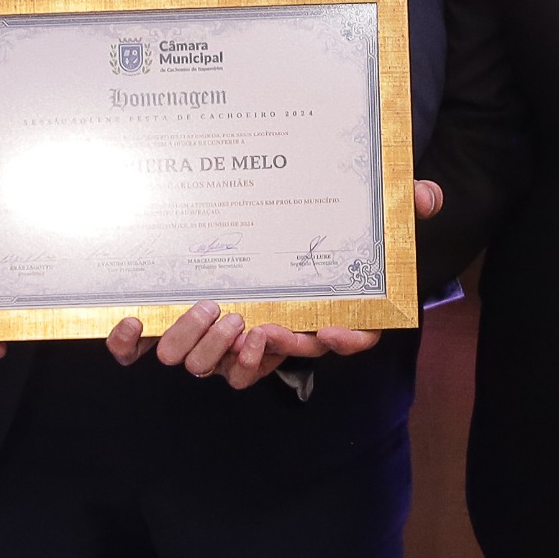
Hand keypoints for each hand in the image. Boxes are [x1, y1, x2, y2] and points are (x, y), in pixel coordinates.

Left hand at [107, 183, 441, 378]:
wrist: (258, 215)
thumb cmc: (316, 226)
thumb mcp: (362, 213)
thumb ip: (399, 206)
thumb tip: (429, 195)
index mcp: (321, 311)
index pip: (347, 338)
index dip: (345, 341)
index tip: (335, 329)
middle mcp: (271, 329)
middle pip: (274, 358)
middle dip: (268, 349)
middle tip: (259, 324)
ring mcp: (220, 331)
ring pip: (211, 362)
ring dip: (209, 348)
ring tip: (210, 312)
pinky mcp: (173, 324)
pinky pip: (149, 347)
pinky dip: (135, 341)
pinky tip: (129, 321)